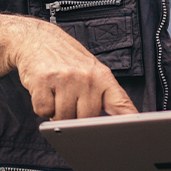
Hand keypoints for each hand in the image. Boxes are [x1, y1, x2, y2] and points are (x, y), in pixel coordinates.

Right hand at [8, 20, 137, 119]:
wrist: (37, 38)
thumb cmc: (66, 58)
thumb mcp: (90, 70)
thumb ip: (101, 95)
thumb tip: (107, 126)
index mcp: (101, 76)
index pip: (120, 103)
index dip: (129, 120)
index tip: (133, 133)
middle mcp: (86, 76)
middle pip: (86, 119)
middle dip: (75, 116)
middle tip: (69, 99)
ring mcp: (64, 78)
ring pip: (63, 118)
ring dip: (57, 112)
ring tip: (56, 92)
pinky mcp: (43, 81)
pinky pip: (44, 111)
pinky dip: (42, 107)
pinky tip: (44, 90)